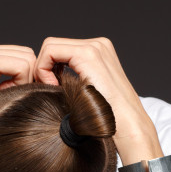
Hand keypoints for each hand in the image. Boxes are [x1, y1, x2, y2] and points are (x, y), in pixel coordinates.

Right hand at [0, 43, 35, 171]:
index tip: (19, 95)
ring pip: (27, 58)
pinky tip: (6, 95)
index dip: (26, 75)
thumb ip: (4, 86)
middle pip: (26, 54)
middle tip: (18, 97)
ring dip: (24, 80)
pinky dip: (21, 82)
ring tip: (9, 97)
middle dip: (28, 76)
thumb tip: (30, 88)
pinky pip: (22, 66)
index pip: (19, 55)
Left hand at [34, 37, 162, 163]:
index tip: (50, 89)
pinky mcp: (88, 54)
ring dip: (43, 69)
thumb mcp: (85, 93)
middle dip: (44, 67)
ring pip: (49, 47)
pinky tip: (53, 87)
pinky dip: (43, 69)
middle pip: (53, 46)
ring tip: (52, 90)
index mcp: (98, 52)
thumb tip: (46, 79)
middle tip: (47, 89)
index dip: (47, 68)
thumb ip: (70, 80)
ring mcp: (94, 47)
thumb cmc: (105, 119)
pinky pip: (50, 51)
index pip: (59, 50)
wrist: (127, 126)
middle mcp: (98, 45)